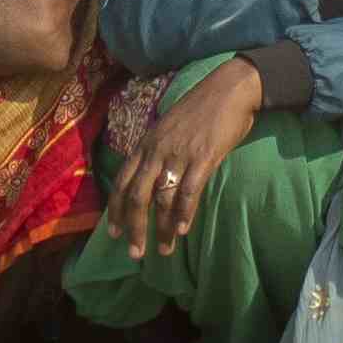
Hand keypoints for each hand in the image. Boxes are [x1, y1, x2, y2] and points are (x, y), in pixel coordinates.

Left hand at [112, 60, 264, 259]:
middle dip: (134, 228)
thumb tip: (150, 181)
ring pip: (162, 199)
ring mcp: (179, 154)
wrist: (228, 89)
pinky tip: (182, 230)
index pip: (121, 182)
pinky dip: (184, 213)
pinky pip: (189, 191)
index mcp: (145, 144)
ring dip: (161, 228)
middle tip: (135, 253)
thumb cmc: (199, 110)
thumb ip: (156, 152)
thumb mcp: (167, 129)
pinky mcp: (203, 157)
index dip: (116, 210)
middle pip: (137, 196)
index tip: (114, 234)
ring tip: (164, 249)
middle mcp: (156, 151)